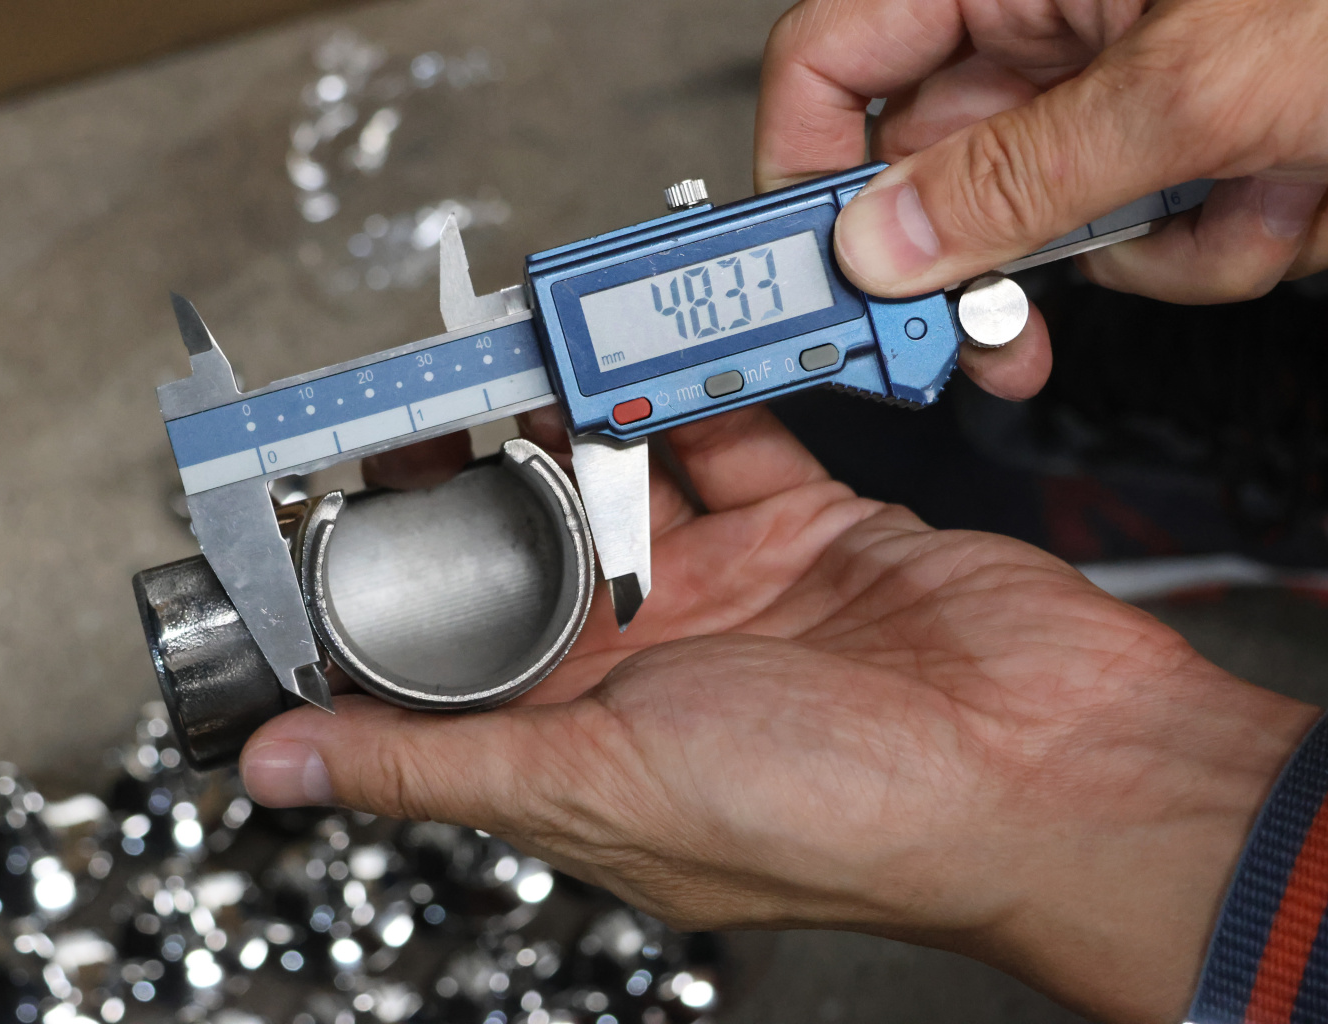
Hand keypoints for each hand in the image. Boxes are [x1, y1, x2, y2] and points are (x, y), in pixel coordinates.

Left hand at [242, 409, 1315, 1023]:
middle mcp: (651, 671)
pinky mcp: (807, 529)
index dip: (391, 587)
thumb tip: (283, 773)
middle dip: (482, 480)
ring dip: (579, 424)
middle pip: (535, 552)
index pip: (453, 661)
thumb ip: (436, 763)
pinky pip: (728, 443)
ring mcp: (730, 593)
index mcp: (584, 746)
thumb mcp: (599, 784)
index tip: (338, 508)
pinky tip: (645, 358)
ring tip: (523, 363)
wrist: (1044, 764)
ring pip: (627, 484)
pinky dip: (690, 397)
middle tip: (428, 407)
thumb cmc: (841, 815)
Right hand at [757, 0, 1327, 400]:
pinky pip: (1147, 242)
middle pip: (937, 166)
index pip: (835, 54)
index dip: (807, 162)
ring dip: (1145, 249)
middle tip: (987, 335)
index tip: (821, 268)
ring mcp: (1128, 91)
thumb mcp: (1201, 79)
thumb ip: (1020, 175)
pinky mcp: (1194, 150)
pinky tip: (1290, 190)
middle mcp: (1057, 23)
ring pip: (1050, 226)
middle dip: (987, 257)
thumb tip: (884, 245)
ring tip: (1246, 194)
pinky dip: (1216, 248)